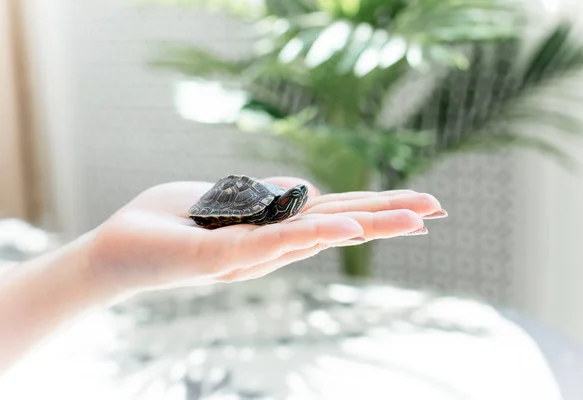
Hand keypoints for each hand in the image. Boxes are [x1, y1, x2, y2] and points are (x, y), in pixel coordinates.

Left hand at [85, 176, 445, 297]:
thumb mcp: (226, 199)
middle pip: (336, 226)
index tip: (420, 208)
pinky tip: (340, 227)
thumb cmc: (172, 222)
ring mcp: (247, 255)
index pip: (332, 216)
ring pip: (312, 237)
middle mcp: (268, 246)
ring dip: (363, 225)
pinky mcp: (215, 257)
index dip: (375, 209)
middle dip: (386, 218)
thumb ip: (268, 198)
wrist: (116, 251)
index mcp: (272, 231)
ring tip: (412, 218)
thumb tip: (306, 186)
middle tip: (438, 211)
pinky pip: (265, 244)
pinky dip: (306, 235)